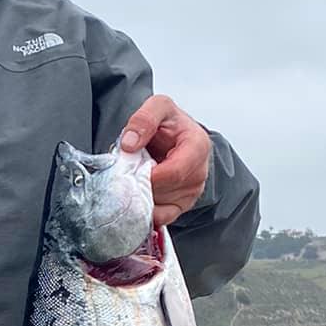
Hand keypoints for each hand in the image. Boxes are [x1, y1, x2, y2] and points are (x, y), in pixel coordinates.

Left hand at [120, 95, 211, 227]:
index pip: (175, 172)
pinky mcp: (182, 205)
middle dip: (142, 184)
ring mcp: (192, 191)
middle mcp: (199, 172)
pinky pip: (162, 218)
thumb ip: (144, 119)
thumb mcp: (158, 107)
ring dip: (142, 196)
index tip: (131, 168)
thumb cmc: (170, 123)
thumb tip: (130, 143)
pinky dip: (145, 210)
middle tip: (126, 173)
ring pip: (162, 206)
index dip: (149, 175)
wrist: (175, 135)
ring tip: (134, 179)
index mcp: (198, 146)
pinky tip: (138, 196)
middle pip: (167, 191)